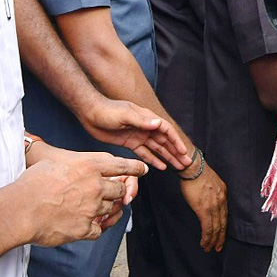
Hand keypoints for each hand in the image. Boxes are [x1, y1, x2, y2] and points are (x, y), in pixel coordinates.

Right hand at [17, 145, 147, 246]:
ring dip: (110, 209)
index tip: (143, 170)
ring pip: (113, 209)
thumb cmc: (32, 183)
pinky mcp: (85, 228)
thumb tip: (84, 167)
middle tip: (116, 193)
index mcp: (89, 166)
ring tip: (99, 208)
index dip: (135, 168)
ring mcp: (92, 208)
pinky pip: (101, 229)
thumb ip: (77, 163)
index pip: (121, 165)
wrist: (20, 209)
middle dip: (119, 191)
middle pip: (121, 189)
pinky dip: (97, 227)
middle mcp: (95, 186)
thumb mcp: (56, 161)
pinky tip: (90, 225)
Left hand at [74, 95, 190, 170]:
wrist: (90, 113)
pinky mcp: (130, 143)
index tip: (183, 152)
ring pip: (157, 148)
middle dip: (176, 152)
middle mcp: (146, 127)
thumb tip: (158, 124)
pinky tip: (162, 166)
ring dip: (168, 157)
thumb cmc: (107, 110)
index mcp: (147, 118)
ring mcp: (139, 135)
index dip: (176, 141)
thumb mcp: (125, 114)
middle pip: (165, 141)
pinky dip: (154, 160)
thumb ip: (141, 120)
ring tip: (178, 166)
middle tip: (186, 163)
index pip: (166, 131)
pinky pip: (145, 153)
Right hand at [180, 162, 226, 251]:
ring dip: (213, 240)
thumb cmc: (198, 173)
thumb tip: (208, 201)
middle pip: (223, 224)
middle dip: (220, 237)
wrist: (193, 168)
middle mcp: (221, 201)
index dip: (223, 227)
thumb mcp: (211, 182)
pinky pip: (207, 227)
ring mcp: (213, 206)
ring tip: (209, 248)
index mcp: (223, 194)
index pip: (225, 215)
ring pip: (215, 228)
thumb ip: (212, 193)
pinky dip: (207, 238)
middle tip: (218, 247)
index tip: (221, 235)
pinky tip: (204, 243)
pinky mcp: (204, 209)